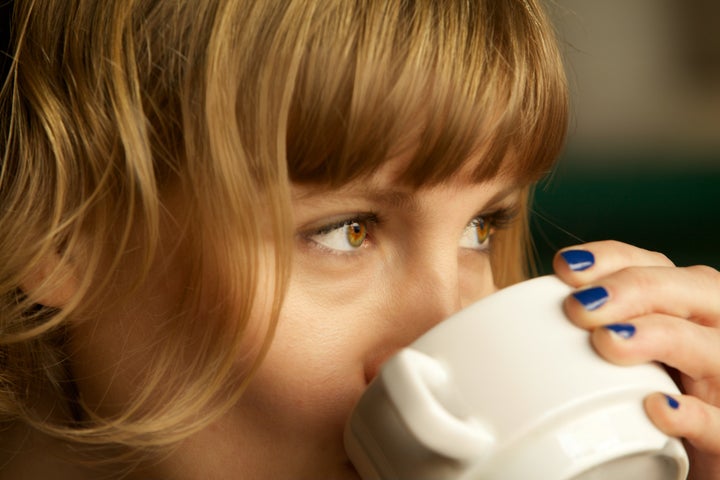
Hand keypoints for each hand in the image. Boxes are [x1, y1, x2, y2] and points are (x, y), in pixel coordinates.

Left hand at [553, 241, 719, 479]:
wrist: (671, 464)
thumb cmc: (643, 400)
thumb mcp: (622, 355)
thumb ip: (591, 330)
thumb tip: (522, 317)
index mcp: (687, 308)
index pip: (656, 265)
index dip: (613, 259)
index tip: (564, 268)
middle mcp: (714, 334)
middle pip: (695, 289)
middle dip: (633, 288)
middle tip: (579, 307)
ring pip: (713, 348)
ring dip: (659, 336)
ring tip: (608, 340)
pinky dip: (694, 415)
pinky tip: (658, 408)